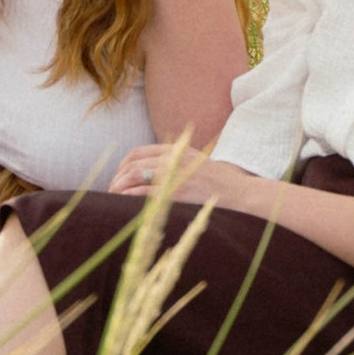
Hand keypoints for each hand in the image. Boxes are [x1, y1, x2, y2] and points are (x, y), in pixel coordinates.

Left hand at [110, 143, 284, 222]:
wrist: (243, 194)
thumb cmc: (221, 183)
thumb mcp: (198, 164)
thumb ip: (177, 163)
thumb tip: (152, 173)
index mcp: (179, 150)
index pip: (140, 152)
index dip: (123, 165)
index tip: (117, 177)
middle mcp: (176, 159)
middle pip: (134, 164)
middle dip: (118, 177)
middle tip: (110, 191)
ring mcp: (178, 175)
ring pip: (137, 176)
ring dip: (120, 187)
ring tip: (114, 198)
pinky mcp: (180, 193)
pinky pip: (148, 193)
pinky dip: (132, 197)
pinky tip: (125, 204)